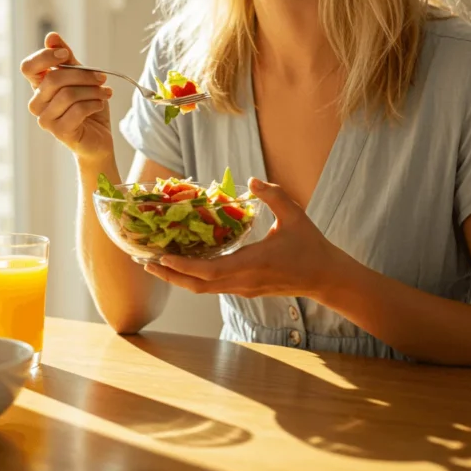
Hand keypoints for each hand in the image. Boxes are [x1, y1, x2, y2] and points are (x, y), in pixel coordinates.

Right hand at [20, 32, 113, 161]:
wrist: (98, 138)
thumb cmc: (87, 106)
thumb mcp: (80, 78)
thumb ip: (66, 58)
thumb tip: (51, 36)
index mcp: (39, 86)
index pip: (28, 67)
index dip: (45, 57)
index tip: (67, 56)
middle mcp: (37, 103)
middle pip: (54, 78)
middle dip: (83, 75)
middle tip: (102, 77)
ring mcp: (45, 119)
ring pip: (68, 94)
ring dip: (93, 91)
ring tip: (106, 93)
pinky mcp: (59, 132)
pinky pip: (77, 111)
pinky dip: (94, 104)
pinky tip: (100, 105)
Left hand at [145, 178, 349, 297]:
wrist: (325, 277)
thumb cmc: (310, 246)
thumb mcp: (294, 215)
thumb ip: (273, 196)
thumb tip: (252, 180)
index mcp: (252, 264)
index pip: (209, 271)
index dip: (182, 266)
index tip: (161, 257)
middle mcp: (242, 281)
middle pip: (197, 285)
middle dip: (170, 275)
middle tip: (145, 263)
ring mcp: (243, 289)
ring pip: (203, 289)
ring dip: (179, 278)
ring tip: (157, 265)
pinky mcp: (246, 290)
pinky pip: (214, 286)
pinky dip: (194, 278)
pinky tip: (184, 266)